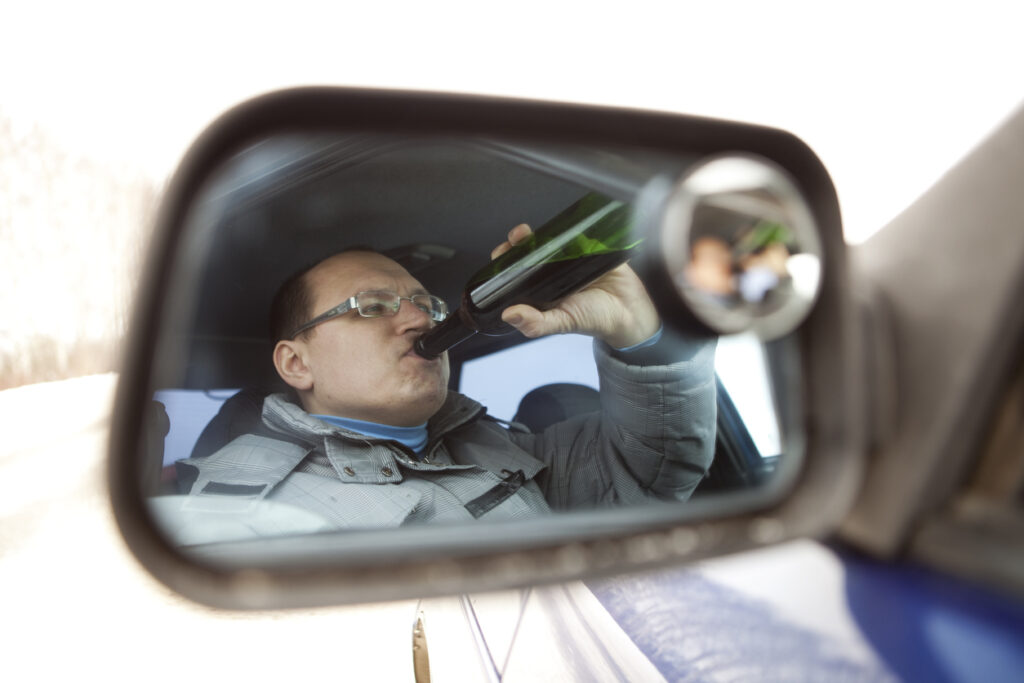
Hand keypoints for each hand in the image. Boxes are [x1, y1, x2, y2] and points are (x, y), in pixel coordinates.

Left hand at [491, 224, 660, 347]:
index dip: (504, 262)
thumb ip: (536, 323)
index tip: (501, 255)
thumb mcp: (563, 323)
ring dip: (540, 232)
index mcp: (539, 289)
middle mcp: (551, 271)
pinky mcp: (590, 246)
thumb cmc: (595, 319)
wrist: (631, 313)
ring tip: (533, 233)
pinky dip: (569, 228)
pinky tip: (563, 229)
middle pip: (528, 250)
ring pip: (549, 239)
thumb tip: (509, 315)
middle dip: (519, 241)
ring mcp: (569, 257)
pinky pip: (576, 233)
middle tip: (518, 238)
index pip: (514, 272)